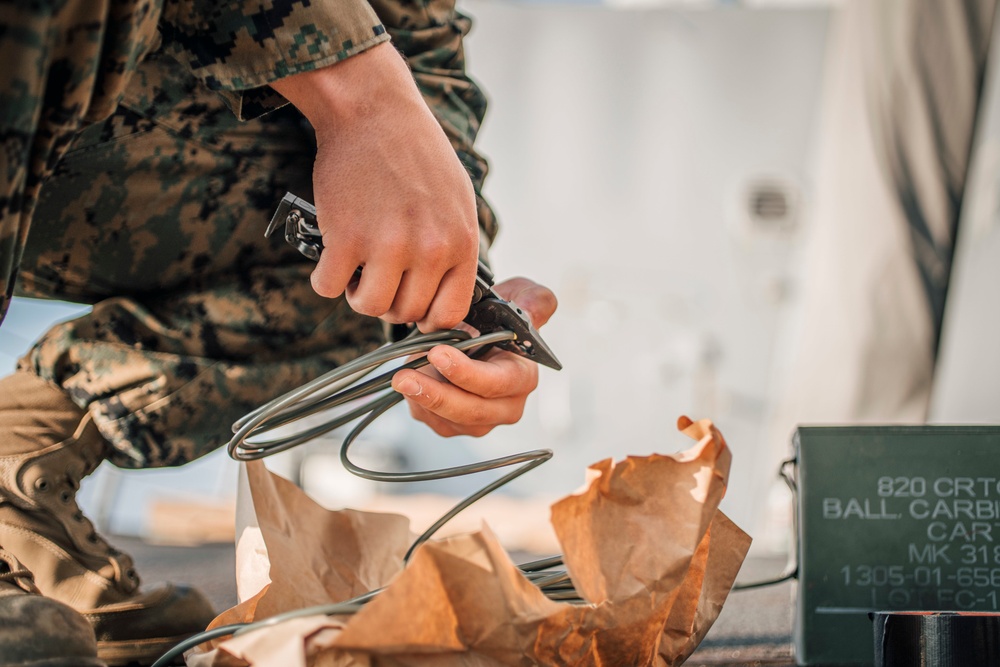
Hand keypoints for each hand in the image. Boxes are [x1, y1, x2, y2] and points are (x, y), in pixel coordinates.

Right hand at [271, 43, 479, 331]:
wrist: (373, 111)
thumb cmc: (416, 154)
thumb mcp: (457, 200)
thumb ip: (453, 249)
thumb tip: (443, 297)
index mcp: (460, 242)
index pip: (449, 313)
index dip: (425, 315)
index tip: (410, 301)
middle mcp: (429, 249)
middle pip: (405, 312)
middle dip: (388, 300)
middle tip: (376, 274)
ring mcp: (387, 246)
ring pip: (369, 307)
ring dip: (357, 294)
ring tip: (356, 269)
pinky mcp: (344, 238)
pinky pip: (328, 287)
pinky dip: (324, 277)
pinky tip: (330, 255)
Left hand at [390, 277, 557, 436]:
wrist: (474, 334)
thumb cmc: (496, 320)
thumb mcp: (518, 299)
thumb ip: (533, 301)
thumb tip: (532, 311)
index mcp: (522, 379)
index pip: (497, 384)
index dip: (467, 373)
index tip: (439, 354)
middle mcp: (504, 407)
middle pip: (470, 411)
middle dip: (436, 394)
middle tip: (406, 376)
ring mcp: (478, 421)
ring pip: (446, 420)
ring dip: (420, 399)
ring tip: (400, 376)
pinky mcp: (452, 427)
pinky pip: (430, 420)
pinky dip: (415, 402)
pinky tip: (408, 382)